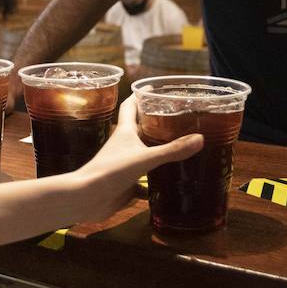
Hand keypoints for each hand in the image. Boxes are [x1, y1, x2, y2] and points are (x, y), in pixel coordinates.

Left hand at [71, 98, 202, 218]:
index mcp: (124, 132)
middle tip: (178, 120)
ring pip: (144, 156)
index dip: (140, 96)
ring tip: (181, 150)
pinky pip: (144, 183)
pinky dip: (156, 183)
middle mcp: (123, 146)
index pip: (130, 106)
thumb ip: (172, 150)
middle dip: (156, 124)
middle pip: (140, 130)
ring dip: (158, 153)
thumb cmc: (110, 171)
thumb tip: (200, 139)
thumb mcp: (145, 158)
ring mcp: (124, 166)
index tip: (152, 88)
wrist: (86, 199)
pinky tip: (172, 185)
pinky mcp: (126, 185)